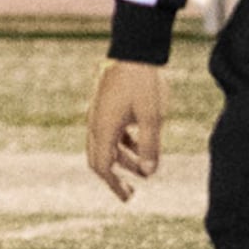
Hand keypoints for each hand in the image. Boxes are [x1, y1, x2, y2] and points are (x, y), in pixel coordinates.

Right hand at [83, 58, 163, 200]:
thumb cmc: (144, 83)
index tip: (127, 198)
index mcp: (103, 129)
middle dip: (115, 177)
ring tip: (144, 169)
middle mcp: (96, 123)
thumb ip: (151, 146)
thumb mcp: (152, 117)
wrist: (133, 50)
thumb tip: (149, 172)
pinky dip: (123, 144)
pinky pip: (110, 132)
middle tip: (130, 193)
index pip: (102, 166)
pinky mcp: (106, 104)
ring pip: (106, 145)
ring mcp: (99, 113)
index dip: (113, 185)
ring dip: (123, 160)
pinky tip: (140, 144)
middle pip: (99, 159)